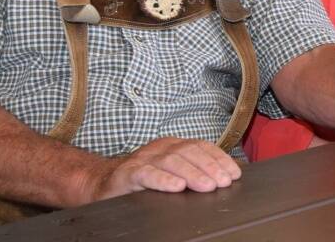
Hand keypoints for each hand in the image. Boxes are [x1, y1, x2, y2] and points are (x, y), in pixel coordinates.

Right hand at [85, 136, 240, 201]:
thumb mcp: (170, 173)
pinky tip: (176, 187)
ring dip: (192, 173)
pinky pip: (146, 174)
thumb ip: (193, 172)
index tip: (234, 173)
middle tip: (224, 182)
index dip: (219, 158)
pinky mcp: (128, 173)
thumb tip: (224, 177)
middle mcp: (159, 148)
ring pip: (171, 161)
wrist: (101, 183)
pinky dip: (163, 180)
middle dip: (210, 167)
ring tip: (207, 186)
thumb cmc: (140, 181)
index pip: (201, 147)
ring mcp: (143, 159)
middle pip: (189, 153)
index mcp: (172, 146)